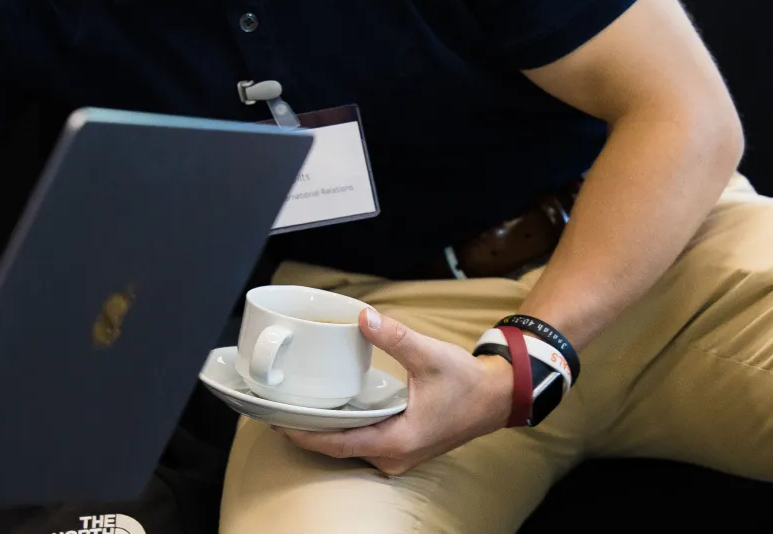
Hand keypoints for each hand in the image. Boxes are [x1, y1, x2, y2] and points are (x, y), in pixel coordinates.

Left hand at [279, 307, 512, 474]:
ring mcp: (398, 454)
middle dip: (305, 430)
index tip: (277, 420)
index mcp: (398, 439)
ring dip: (322, 430)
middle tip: (275, 407)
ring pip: (348, 447)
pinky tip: (324, 410)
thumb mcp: (430, 355)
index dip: (304, 433)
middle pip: (337, 448)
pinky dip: (340, 429)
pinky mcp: (400, 446)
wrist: (496, 397)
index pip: (338, 444)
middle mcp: (394, 454)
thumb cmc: (467, 382)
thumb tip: (362, 317)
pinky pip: (361, 442)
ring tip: (292, 406)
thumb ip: (394, 337)